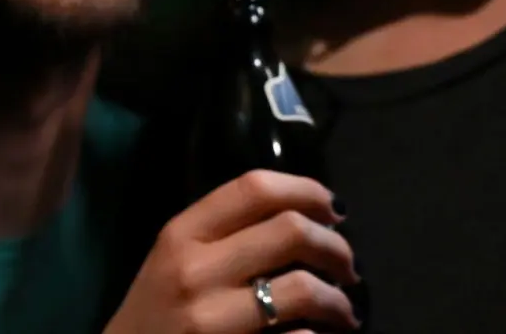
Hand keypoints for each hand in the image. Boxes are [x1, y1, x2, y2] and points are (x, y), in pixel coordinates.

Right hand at [104, 170, 360, 333]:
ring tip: (344, 310)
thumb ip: (225, 230)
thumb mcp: (174, 257)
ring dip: (339, 300)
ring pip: (303, 288)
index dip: (308, 190)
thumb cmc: (156, 311)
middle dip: (337, 247)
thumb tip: (305, 215)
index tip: (334, 210)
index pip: (255, 188)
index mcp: (182, 233)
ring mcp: (210, 319)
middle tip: (349, 266)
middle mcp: (195, 270)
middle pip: (291, 230)